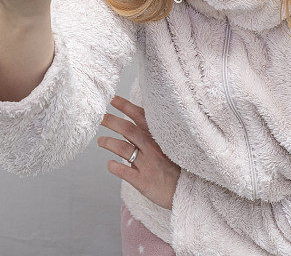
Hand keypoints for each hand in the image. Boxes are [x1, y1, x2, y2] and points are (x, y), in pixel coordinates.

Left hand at [98, 95, 180, 209]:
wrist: (190, 193)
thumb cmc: (176, 169)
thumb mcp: (169, 148)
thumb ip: (153, 136)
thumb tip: (135, 122)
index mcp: (158, 138)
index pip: (140, 117)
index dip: (126, 106)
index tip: (112, 99)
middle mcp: (152, 149)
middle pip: (128, 130)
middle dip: (112, 122)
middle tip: (100, 118)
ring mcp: (148, 165)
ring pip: (124, 149)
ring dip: (109, 142)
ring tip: (100, 141)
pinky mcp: (144, 182)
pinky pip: (125, 172)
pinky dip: (115, 166)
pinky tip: (109, 164)